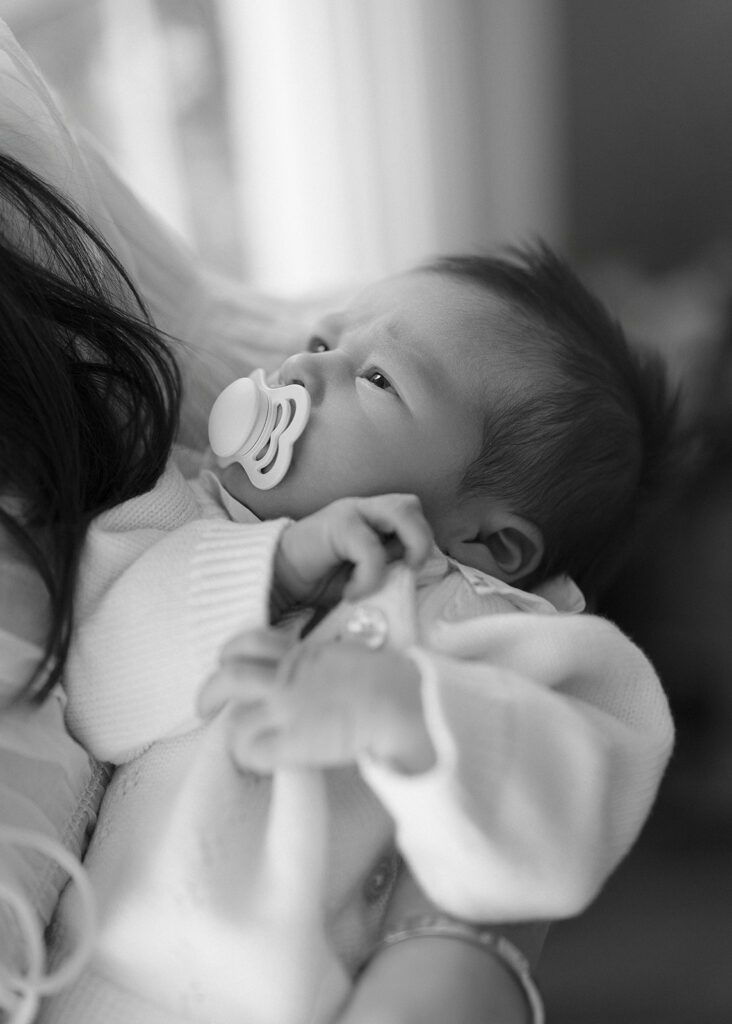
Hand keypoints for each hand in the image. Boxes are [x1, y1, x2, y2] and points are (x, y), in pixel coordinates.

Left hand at [199, 632, 435, 773]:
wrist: (399, 701)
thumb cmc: (389, 681)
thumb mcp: (350, 656)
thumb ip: (326, 662)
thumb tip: (322, 672)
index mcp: (303, 654)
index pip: (253, 642)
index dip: (234, 653)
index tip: (235, 666)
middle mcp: (287, 677)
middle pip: (228, 675)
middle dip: (209, 692)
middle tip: (205, 706)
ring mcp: (287, 710)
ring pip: (234, 719)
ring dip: (227, 732)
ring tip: (227, 743)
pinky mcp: (292, 741)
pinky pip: (251, 752)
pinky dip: (249, 759)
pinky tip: (256, 763)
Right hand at [272, 494, 432, 613]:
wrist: (276, 578)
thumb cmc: (320, 580)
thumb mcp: (364, 576)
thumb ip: (388, 570)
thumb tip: (414, 580)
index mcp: (374, 519)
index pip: (413, 516)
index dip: (420, 542)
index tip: (410, 574)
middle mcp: (365, 509)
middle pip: (411, 505)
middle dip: (422, 539)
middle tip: (410, 569)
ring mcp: (350, 512)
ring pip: (400, 511)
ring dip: (408, 545)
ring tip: (394, 573)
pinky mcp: (337, 525)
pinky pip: (370, 547)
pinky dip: (370, 575)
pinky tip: (352, 592)